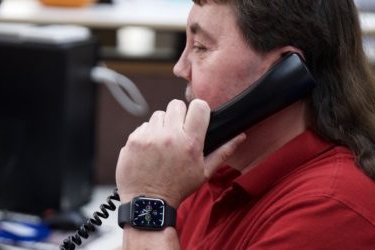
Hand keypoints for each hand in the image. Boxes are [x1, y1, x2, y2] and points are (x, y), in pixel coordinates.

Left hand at [115, 99, 244, 207]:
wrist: (149, 202)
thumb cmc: (178, 188)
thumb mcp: (204, 172)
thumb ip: (223, 152)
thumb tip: (241, 136)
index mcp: (190, 142)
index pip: (199, 106)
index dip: (198, 109)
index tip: (196, 118)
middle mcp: (169, 136)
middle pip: (176, 104)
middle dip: (178, 115)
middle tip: (178, 131)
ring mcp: (149, 137)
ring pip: (158, 115)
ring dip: (161, 125)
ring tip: (163, 144)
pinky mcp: (134, 140)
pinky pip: (143, 126)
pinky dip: (147, 135)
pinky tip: (150, 150)